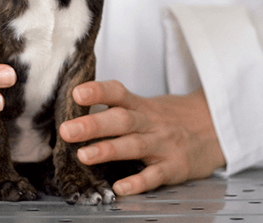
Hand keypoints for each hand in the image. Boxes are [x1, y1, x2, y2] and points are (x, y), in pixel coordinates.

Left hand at [59, 80, 224, 195]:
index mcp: (140, 105)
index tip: (77, 93)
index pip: (118, 92)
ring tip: (83, 156)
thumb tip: (76, 106)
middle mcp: (150, 122)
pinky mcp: (175, 167)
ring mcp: (163, 144)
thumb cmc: (167, 117)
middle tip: (67, 130)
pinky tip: (120, 187)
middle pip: (121, 120)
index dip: (97, 91)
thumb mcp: (145, 105)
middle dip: (93, 125)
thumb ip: (117, 106)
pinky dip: (138, 182)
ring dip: (108, 150)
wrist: (213, 127)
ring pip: (134, 146)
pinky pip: (155, 176)